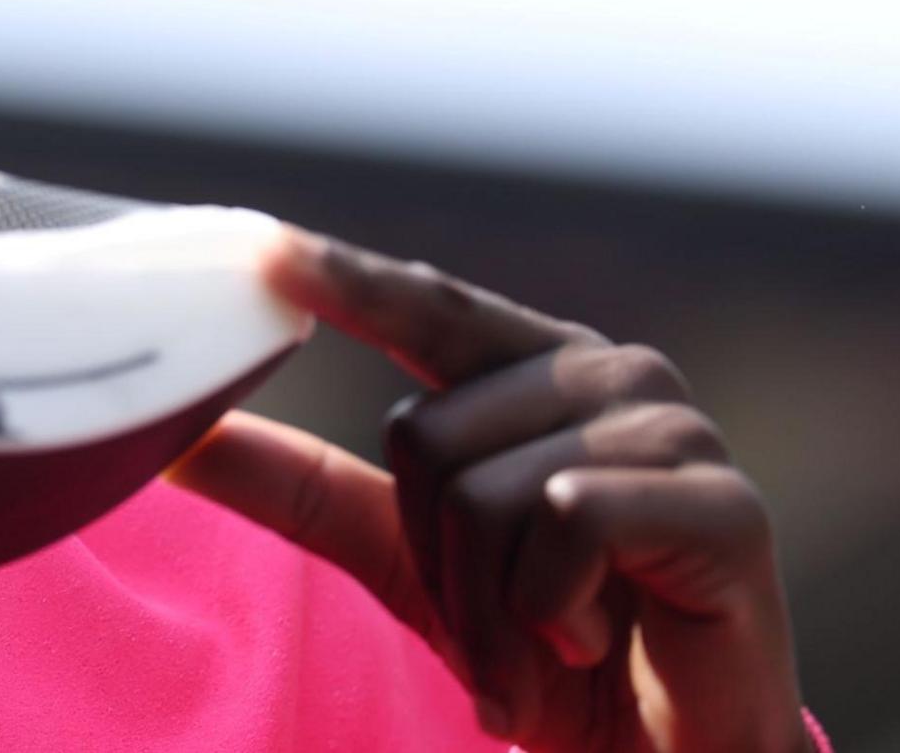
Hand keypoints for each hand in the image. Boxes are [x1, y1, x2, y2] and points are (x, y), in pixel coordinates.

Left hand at [168, 231, 807, 751]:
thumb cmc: (545, 639)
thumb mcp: (402, 556)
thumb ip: (300, 486)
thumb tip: (174, 439)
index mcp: (537, 369)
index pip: (424, 304)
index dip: (342, 277)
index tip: (258, 250)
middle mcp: (612, 375)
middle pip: (425, 434)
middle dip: (433, 560)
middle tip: (495, 625)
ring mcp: (675, 433)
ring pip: (484, 495)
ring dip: (487, 613)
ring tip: (539, 650)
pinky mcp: (725, 506)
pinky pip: (564, 526)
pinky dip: (547, 616)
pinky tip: (588, 645)